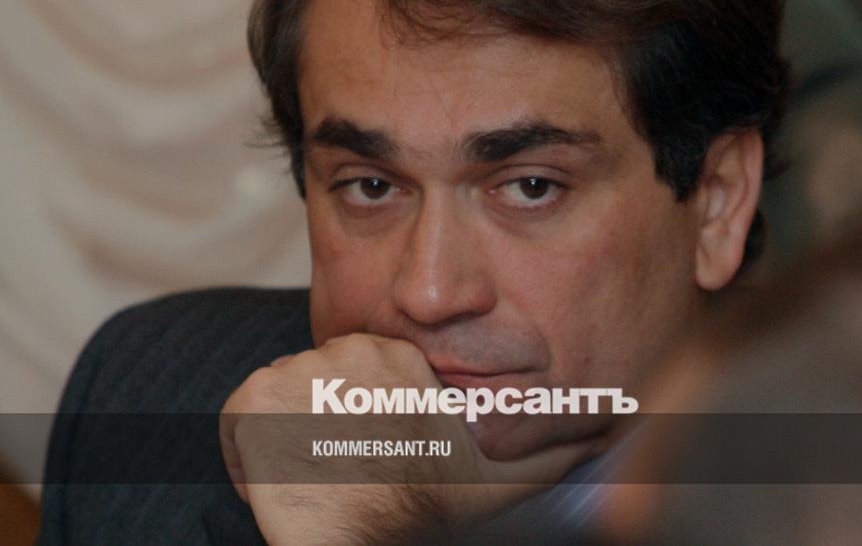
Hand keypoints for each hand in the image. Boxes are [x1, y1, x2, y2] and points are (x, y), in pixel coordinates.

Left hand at [220, 333, 592, 543]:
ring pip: (281, 400)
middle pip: (319, 384)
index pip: (359, 375)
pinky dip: (249, 454)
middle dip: (321, 427)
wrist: (365, 543)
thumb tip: (602, 436)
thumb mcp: (501, 480)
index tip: (367, 458)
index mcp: (400, 360)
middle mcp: (350, 353)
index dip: (359, 421)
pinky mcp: (254, 402)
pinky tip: (279, 482)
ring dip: (285, 441)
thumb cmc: (430, 514)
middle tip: (341, 474)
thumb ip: (553, 450)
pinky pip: (240, 420)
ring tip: (314, 479)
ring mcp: (300, 372)